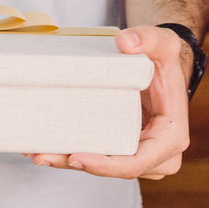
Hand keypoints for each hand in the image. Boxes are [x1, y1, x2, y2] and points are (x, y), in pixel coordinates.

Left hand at [28, 25, 190, 179]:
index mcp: (171, 138)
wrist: (163, 71)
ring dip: (69, 162)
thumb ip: (150, 38)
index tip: (76, 157)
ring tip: (37, 153)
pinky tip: (47, 147)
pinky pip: (101, 158)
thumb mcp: (165, 44)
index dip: (106, 166)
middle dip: (76, 164)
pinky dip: (74, 154)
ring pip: (104, 167)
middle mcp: (159, 156)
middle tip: (41, 155)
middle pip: (114, 170)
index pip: (136, 162)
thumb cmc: (165, 61)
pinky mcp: (126, 153)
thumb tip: (125, 42)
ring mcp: (143, 157)